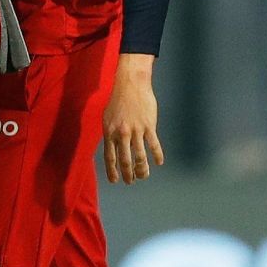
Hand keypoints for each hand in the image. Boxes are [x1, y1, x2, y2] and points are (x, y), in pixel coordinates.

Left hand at [101, 53, 163, 183]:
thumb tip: (112, 148)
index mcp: (110, 132)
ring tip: (144, 176)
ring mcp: (136, 131)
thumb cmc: (117, 100)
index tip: (115, 180)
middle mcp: (122, 134)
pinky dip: (157, 155)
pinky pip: (154, 145)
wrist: (131, 85)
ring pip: (140, 156)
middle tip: (131, 181)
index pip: (110, 157)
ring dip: (142, 169)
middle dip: (128, 174)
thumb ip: (110, 134)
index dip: (112, 170)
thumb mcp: (107, 118)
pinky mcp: (149, 126)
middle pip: (125, 160)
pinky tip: (159, 162)